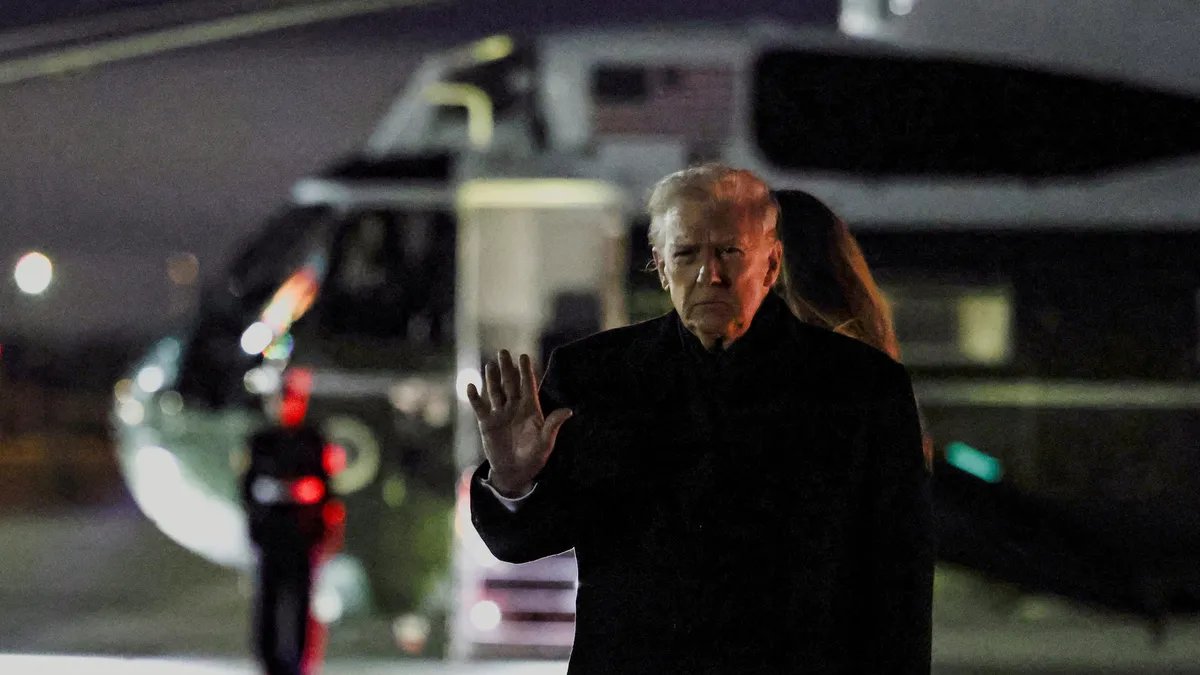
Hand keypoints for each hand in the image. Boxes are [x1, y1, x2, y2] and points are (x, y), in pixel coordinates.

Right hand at [466, 350, 572, 496]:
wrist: (514, 472)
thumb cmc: (534, 457)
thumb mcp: (546, 442)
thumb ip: (553, 425)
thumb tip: (568, 410)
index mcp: (530, 409)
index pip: (528, 386)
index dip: (525, 371)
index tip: (523, 356)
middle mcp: (514, 407)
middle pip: (510, 384)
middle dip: (507, 369)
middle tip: (503, 352)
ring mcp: (500, 413)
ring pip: (495, 391)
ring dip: (492, 378)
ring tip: (490, 365)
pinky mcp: (487, 422)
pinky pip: (480, 407)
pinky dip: (474, 397)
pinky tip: (471, 386)